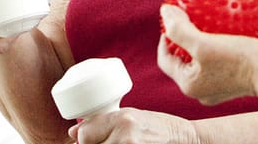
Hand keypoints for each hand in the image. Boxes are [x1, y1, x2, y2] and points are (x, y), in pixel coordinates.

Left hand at [69, 107, 197, 143]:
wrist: (185, 140)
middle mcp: (125, 135)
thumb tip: (72, 133)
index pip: (84, 134)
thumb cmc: (158, 128)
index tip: (92, 140)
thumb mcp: (132, 117)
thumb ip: (103, 124)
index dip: (85, 139)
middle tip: (110, 142)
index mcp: (122, 118)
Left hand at [157, 4, 257, 106]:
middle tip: (187, 15)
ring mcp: (218, 86)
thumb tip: (164, 12)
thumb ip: (180, 30)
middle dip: (183, 36)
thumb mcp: (204, 44)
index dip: (165, 36)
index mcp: (189, 84)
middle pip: (183, 59)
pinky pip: (218, 58)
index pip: (165, 59)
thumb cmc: (239, 59)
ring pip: (201, 58)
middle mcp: (201, 89)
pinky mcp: (233, 80)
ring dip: (201, 38)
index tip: (172, 17)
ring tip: (205, 17)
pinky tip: (226, 24)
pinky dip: (218, 42)